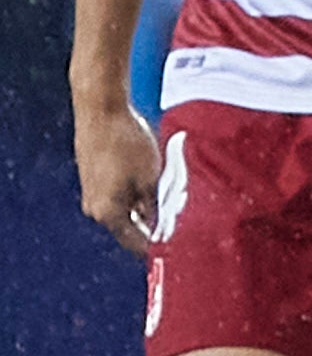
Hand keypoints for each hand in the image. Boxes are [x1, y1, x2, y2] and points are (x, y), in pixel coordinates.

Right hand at [75, 95, 160, 259]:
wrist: (101, 110)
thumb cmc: (127, 143)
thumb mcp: (150, 178)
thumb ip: (154, 206)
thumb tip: (159, 224)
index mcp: (108, 214)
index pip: (134, 242)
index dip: (155, 244)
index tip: (173, 245)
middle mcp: (95, 207)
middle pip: (128, 224)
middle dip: (153, 221)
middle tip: (176, 215)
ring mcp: (91, 191)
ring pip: (123, 206)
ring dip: (144, 203)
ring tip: (167, 192)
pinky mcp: (92, 175)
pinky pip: (116, 191)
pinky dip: (133, 190)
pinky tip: (150, 178)